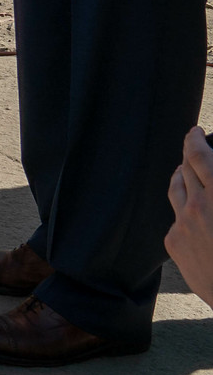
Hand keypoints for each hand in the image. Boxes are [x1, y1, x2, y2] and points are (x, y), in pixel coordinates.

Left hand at [169, 127, 212, 304]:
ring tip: (186, 172)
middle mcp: (198, 205)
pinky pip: (176, 218)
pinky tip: (193, 212)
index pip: (200, 155)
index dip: (194, 140)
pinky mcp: (174, 243)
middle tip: (194, 151)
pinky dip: (184, 210)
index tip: (194, 132)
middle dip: (189, 157)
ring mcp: (183, 224)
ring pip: (175, 189)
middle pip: (185, 169)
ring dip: (181, 177)